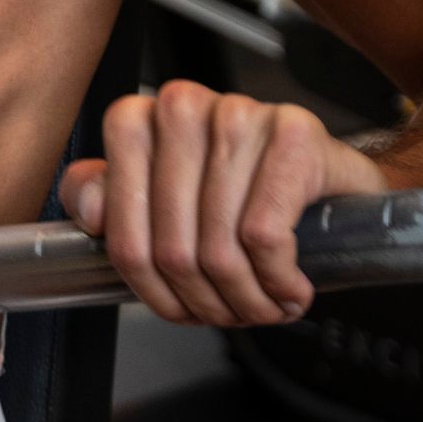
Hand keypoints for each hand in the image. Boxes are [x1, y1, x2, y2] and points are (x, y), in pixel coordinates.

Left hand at [60, 79, 388, 326]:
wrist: (330, 180)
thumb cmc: (244, 192)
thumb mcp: (166, 200)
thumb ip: (107, 200)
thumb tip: (92, 214)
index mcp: (142, 118)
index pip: (117, 221)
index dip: (147, 280)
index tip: (177, 300)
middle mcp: (184, 106)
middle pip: (171, 246)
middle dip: (204, 301)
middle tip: (231, 315)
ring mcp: (239, 113)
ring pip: (219, 248)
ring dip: (247, 302)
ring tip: (264, 307)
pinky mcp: (293, 133)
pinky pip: (264, 236)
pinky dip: (279, 282)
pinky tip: (290, 288)